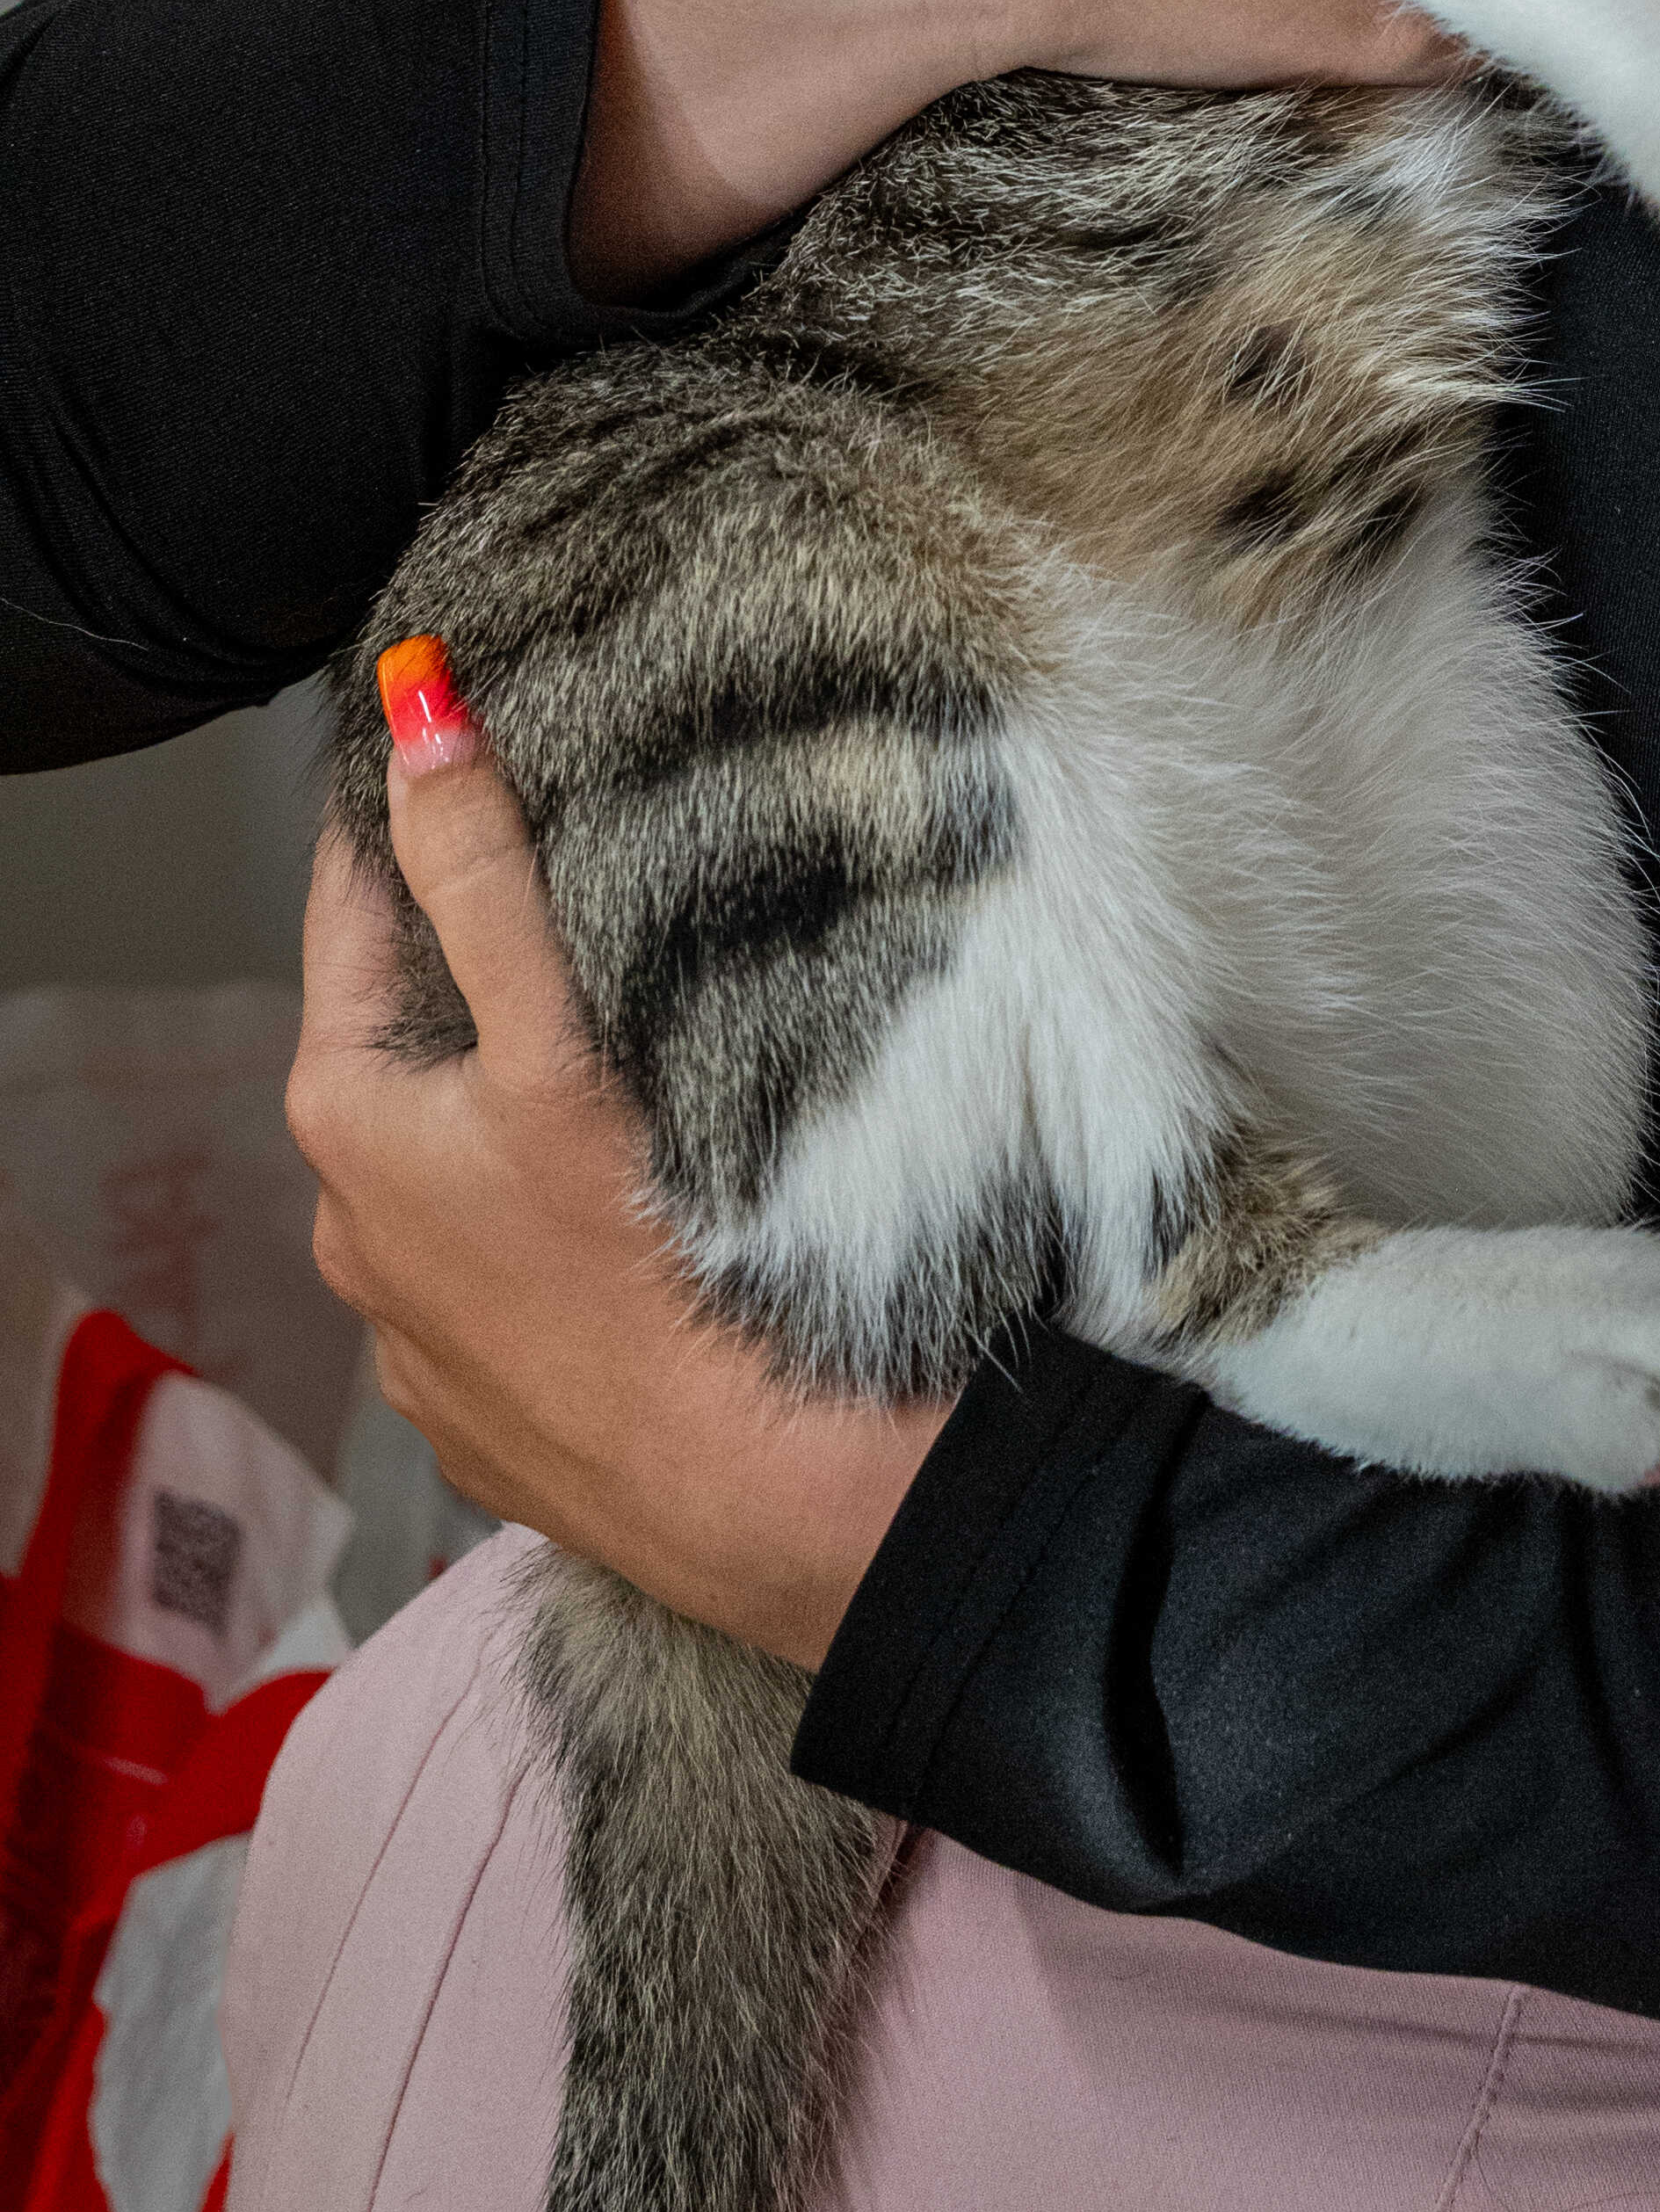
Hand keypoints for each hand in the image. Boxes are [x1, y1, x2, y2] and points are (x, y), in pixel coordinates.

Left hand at [288, 716, 940, 1670]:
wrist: (758, 1495)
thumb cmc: (656, 1264)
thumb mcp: (554, 1043)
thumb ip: (483, 874)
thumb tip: (418, 716)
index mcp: (350, 1119)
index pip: (351, 907)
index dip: (401, 811)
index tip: (456, 729)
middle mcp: (354, 1227)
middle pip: (405, 1034)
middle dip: (472, 955)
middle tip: (572, 863)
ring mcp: (419, 1329)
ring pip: (456, 1154)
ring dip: (512, 1092)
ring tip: (617, 1032)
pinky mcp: (491, 1404)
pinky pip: (506, 1262)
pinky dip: (548, 1207)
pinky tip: (631, 1198)